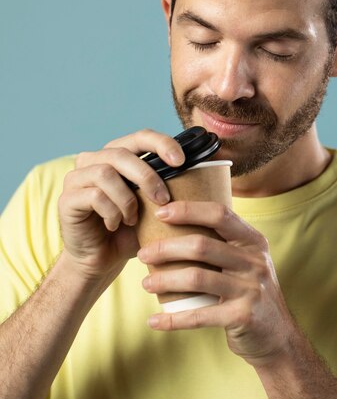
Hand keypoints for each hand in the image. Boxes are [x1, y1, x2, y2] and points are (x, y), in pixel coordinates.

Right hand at [58, 129, 184, 279]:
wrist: (101, 262)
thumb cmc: (131, 232)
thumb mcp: (155, 207)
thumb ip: (171, 188)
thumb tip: (209, 174)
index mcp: (118, 156)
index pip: (140, 136)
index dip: (161, 143)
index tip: (181, 160)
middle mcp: (93, 160)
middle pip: (121, 152)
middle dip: (147, 175)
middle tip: (163, 199)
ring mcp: (76, 177)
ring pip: (106, 172)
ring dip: (127, 198)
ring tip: (134, 219)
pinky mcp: (67, 198)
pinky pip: (94, 195)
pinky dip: (112, 211)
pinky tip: (115, 225)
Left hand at [138, 201, 292, 367]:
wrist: (279, 337)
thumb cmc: (250, 292)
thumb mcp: (247, 261)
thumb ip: (223, 243)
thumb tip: (178, 221)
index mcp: (253, 241)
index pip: (219, 214)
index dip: (188, 210)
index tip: (160, 212)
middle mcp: (255, 261)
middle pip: (202, 246)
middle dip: (166, 248)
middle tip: (143, 254)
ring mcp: (251, 289)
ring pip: (197, 278)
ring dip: (165, 280)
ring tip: (145, 284)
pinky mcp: (243, 317)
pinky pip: (199, 316)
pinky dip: (173, 319)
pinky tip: (154, 320)